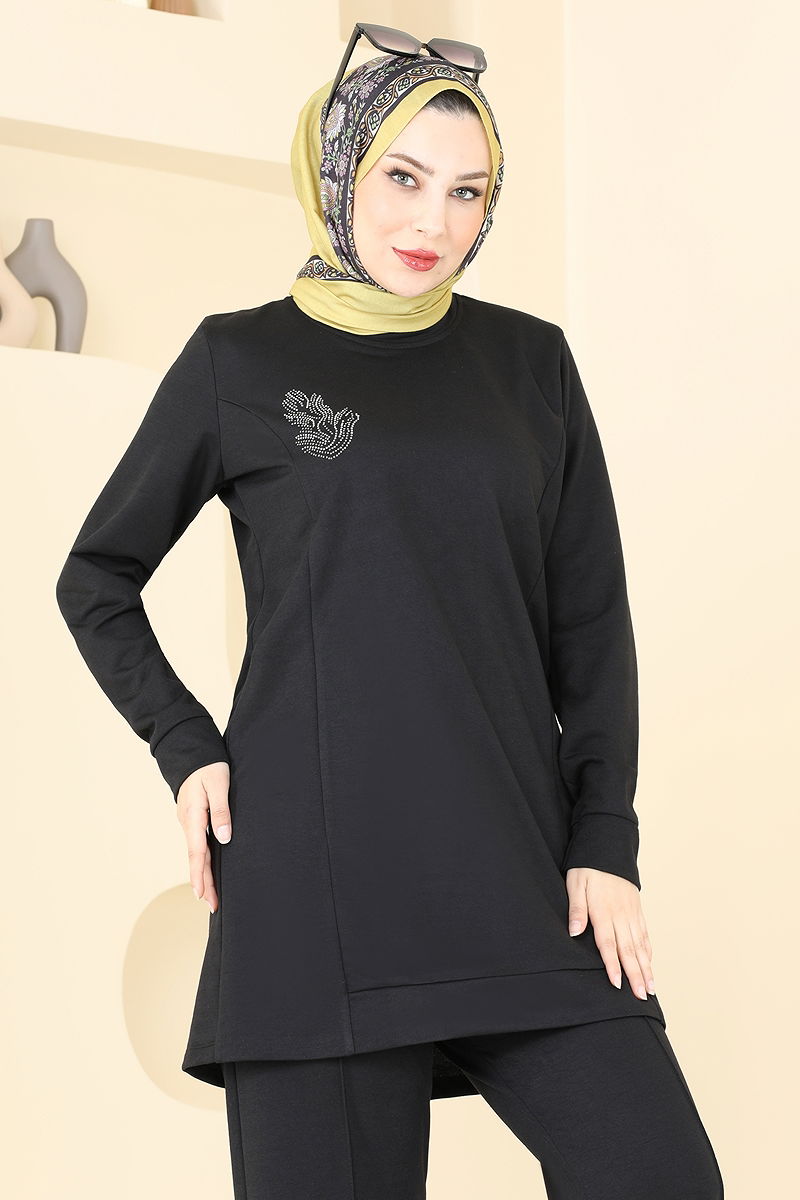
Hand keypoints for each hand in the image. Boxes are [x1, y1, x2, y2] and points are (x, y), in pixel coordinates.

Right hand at [176, 760, 230, 914]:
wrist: (192, 753)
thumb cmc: (208, 767)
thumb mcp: (218, 784)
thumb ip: (221, 810)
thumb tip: (225, 838)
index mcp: (193, 817)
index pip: (196, 852)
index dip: (199, 875)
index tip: (202, 895)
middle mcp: (188, 823)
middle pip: (195, 858)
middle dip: (203, 883)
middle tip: (211, 906)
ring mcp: (189, 823)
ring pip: (196, 853)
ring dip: (203, 874)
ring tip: (211, 896)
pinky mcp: (194, 821)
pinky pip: (198, 845)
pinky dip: (202, 861)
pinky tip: (208, 870)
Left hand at [565, 867, 655, 1000]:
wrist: (608, 848)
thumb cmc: (588, 867)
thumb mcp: (575, 884)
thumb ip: (577, 909)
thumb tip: (575, 932)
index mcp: (604, 911)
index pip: (608, 943)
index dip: (613, 965)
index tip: (618, 985)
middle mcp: (621, 915)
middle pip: (629, 949)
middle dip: (636, 975)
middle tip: (642, 997)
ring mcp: (631, 913)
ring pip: (640, 944)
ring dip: (646, 967)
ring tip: (650, 988)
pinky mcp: (637, 909)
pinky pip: (644, 933)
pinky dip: (648, 950)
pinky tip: (650, 963)